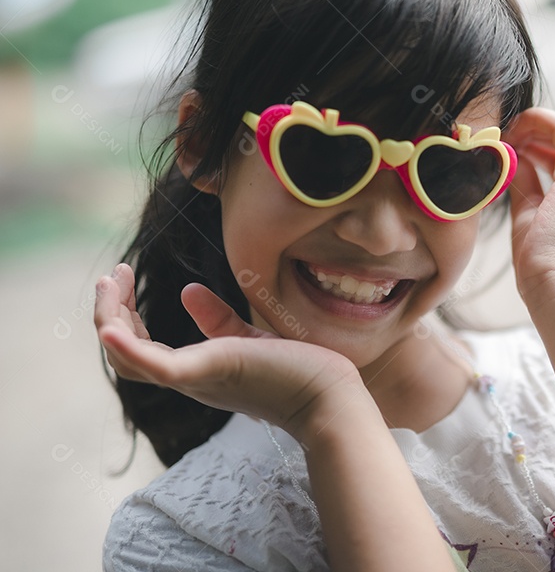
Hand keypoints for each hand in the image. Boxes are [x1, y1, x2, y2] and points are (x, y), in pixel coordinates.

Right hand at [95, 263, 366, 443]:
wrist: (330, 395)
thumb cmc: (298, 371)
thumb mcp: (250, 339)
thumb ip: (219, 321)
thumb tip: (187, 291)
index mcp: (195, 371)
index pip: (139, 349)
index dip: (123, 315)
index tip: (124, 276)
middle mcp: (189, 380)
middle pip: (123, 355)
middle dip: (109, 312)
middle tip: (112, 274)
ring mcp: (197, 379)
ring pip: (128, 360)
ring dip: (109, 319)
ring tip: (110, 283)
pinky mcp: (212, 372)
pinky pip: (158, 368)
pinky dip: (127, 349)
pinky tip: (108, 327)